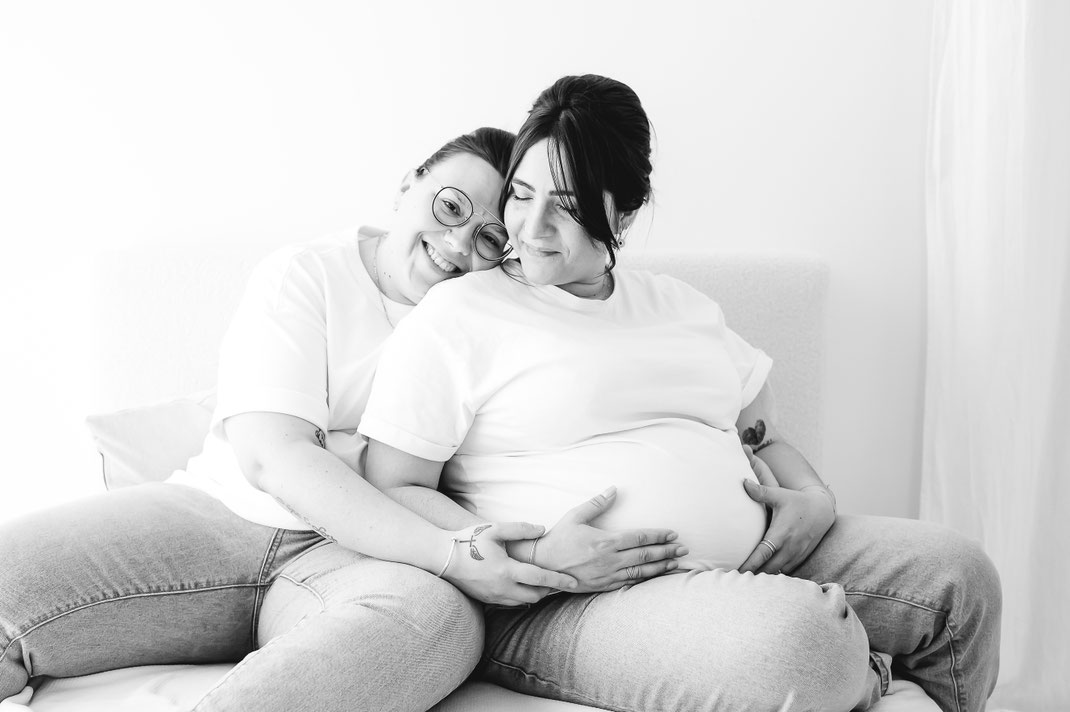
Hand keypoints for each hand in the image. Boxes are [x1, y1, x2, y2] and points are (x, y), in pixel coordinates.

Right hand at [442, 522, 578, 605]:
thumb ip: (520, 529)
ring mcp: (494, 596)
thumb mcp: (494, 529)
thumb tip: (542, 529)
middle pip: (535, 595)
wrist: (442, 558)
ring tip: (544, 583)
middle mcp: (502, 588)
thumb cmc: (468, 540)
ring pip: (524, 602)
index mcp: (507, 570)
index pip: (540, 578)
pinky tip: (523, 586)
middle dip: (549, 590)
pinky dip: (521, 597)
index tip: (574, 582)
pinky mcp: (487, 600)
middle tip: (560, 581)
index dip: (559, 580)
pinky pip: (511, 603)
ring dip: (535, 594)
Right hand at [532, 486, 686, 591]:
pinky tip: (655, 577)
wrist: (542, 566)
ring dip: (660, 567)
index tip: (673, 534)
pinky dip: (645, 580)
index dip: (658, 535)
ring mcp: (607, 575)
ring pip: (640, 572)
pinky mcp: (602, 586)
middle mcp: (609, 560)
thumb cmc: (558, 539)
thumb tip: (613, 489)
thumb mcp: (575, 516)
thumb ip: (596, 503)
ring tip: (676, 563)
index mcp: (605, 541)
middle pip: (645, 555)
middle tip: (683, 549)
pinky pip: (629, 583)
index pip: (639, 537)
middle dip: (666, 551)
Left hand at [738, 446, 834, 573]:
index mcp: (781, 534)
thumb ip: (761, 491)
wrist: (822, 510)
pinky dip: (775, 574)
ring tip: (748, 580)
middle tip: (737, 578)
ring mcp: (796, 555)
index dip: (750, 564)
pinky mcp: (800, 558)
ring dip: (764, 576)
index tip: (738, 571)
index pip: (763, 554)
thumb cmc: (797, 502)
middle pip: (768, 569)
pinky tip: (763, 576)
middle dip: (754, 574)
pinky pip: (786, 571)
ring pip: (777, 573)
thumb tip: (744, 483)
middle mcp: (789, 547)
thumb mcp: (779, 495)